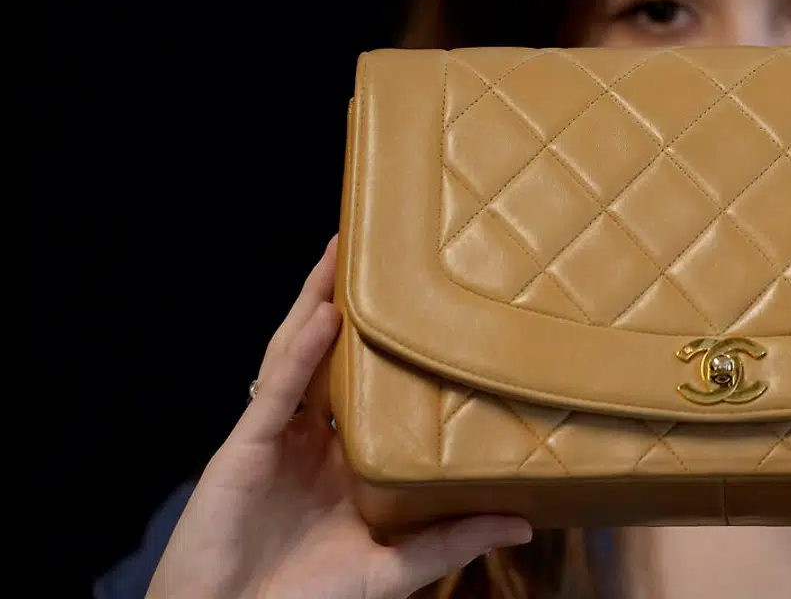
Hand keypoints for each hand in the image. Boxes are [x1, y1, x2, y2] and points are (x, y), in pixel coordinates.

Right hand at [146, 238, 532, 598]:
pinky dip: (300, 353)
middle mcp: (307, 438)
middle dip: (347, 300)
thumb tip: (526, 520)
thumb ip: (452, 540)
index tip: (422, 298)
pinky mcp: (244, 450)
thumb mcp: (393, 567)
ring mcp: (274, 438)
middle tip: (378, 245)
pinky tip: (323, 317)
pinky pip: (277, 393)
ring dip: (317, 302)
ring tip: (343, 252)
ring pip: (297, 354)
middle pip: (329, 353)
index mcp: (340, 457)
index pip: (367, 383)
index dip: (387, 341)